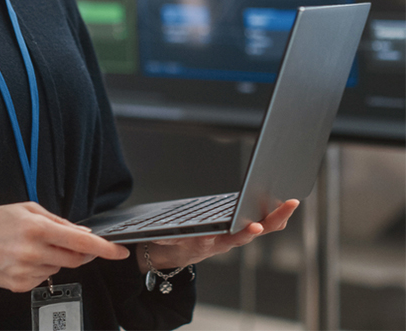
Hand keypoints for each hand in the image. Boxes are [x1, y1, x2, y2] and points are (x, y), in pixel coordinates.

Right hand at [0, 202, 129, 292]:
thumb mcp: (27, 209)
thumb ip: (57, 220)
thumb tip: (82, 232)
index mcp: (36, 228)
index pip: (79, 241)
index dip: (103, 247)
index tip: (119, 251)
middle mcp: (32, 252)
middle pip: (75, 259)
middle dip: (82, 252)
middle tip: (73, 242)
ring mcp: (25, 272)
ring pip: (59, 268)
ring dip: (56, 258)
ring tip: (33, 246)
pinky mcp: (19, 286)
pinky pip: (44, 278)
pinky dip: (42, 268)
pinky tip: (24, 258)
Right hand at [137, 199, 298, 272]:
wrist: (177, 255)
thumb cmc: (174, 244)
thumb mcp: (169, 243)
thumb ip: (169, 239)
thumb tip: (162, 236)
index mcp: (212, 244)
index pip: (232, 239)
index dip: (245, 233)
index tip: (256, 227)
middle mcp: (228, 242)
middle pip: (256, 232)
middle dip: (274, 218)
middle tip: (291, 204)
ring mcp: (235, 237)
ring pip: (262, 227)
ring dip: (278, 216)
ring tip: (292, 201)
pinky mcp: (238, 230)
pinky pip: (260, 223)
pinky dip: (272, 214)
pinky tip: (282, 203)